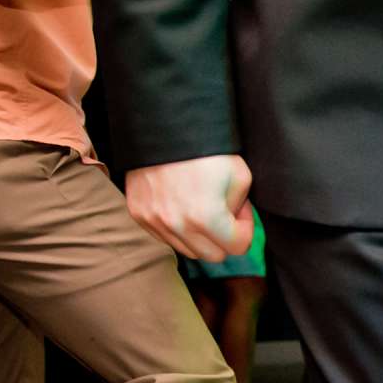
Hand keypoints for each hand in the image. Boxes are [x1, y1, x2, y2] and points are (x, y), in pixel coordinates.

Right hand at [126, 155, 253, 262]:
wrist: (163, 126)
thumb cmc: (207, 149)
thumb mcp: (240, 176)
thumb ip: (240, 210)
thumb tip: (232, 225)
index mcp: (206, 217)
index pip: (238, 247)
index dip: (245, 229)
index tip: (241, 210)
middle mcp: (176, 225)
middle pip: (212, 255)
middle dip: (223, 238)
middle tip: (224, 211)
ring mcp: (153, 221)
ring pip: (187, 250)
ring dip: (200, 236)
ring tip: (202, 207)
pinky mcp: (138, 214)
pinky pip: (164, 237)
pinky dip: (177, 230)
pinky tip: (182, 206)